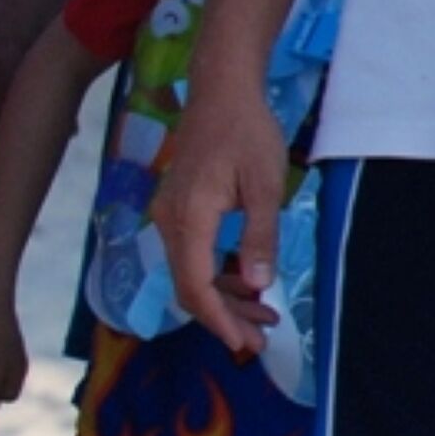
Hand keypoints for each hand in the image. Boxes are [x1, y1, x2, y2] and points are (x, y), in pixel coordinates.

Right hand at [151, 74, 288, 357]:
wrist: (221, 93)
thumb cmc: (247, 133)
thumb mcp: (265, 186)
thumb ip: (259, 237)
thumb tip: (259, 286)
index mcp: (188, 220)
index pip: (195, 286)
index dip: (219, 320)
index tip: (244, 343)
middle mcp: (169, 223)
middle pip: (189, 287)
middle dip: (224, 317)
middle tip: (259, 340)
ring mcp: (169, 217)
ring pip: (190, 274)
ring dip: (224, 298)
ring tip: (263, 317)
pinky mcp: (178, 211)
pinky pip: (192, 255)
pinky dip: (217, 275)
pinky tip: (247, 282)